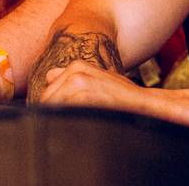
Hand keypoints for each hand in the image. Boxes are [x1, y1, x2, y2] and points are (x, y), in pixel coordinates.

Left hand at [36, 60, 153, 115]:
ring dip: (60, 119)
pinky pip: (60, 114)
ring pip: (51, 108)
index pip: (48, 89)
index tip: (65, 114)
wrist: (142, 103)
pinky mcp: (81, 95)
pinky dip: (67, 123)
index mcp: (76, 66)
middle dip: (54, 113)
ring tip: (82, 121)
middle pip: (46, 99)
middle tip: (74, 120)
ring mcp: (77, 81)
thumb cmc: (120, 97)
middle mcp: (74, 70)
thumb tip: (48, 76)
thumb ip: (72, 79)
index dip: (54, 104)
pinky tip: (85, 122)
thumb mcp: (97, 80)